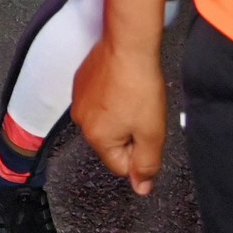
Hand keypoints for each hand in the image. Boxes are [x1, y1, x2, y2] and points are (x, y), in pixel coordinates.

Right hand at [71, 37, 170, 195]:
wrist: (128, 45)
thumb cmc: (139, 85)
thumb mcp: (153, 133)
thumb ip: (147, 165)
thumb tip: (141, 187)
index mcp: (97, 138)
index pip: (122, 166)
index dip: (141, 152)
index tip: (148, 131)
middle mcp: (82, 121)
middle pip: (113, 143)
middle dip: (130, 132)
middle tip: (143, 112)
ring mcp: (79, 100)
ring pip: (107, 121)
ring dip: (121, 114)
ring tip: (134, 96)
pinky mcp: (81, 82)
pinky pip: (100, 101)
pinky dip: (113, 96)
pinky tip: (124, 84)